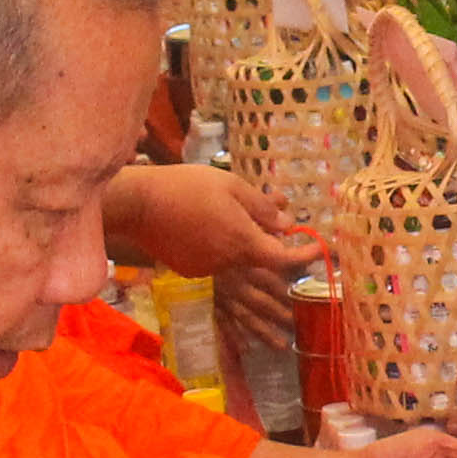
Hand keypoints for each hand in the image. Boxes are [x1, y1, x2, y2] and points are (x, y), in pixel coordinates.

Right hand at [107, 161, 314, 289]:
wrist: (137, 203)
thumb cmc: (187, 187)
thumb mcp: (232, 187)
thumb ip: (262, 208)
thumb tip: (287, 224)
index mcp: (243, 242)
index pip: (284, 259)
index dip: (305, 255)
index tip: (319, 246)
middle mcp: (228, 263)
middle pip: (257, 255)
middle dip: (265, 237)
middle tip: (265, 212)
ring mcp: (207, 270)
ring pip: (234, 256)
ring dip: (237, 239)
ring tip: (220, 210)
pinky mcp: (188, 270)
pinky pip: (212, 259)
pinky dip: (215, 245)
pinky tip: (199, 223)